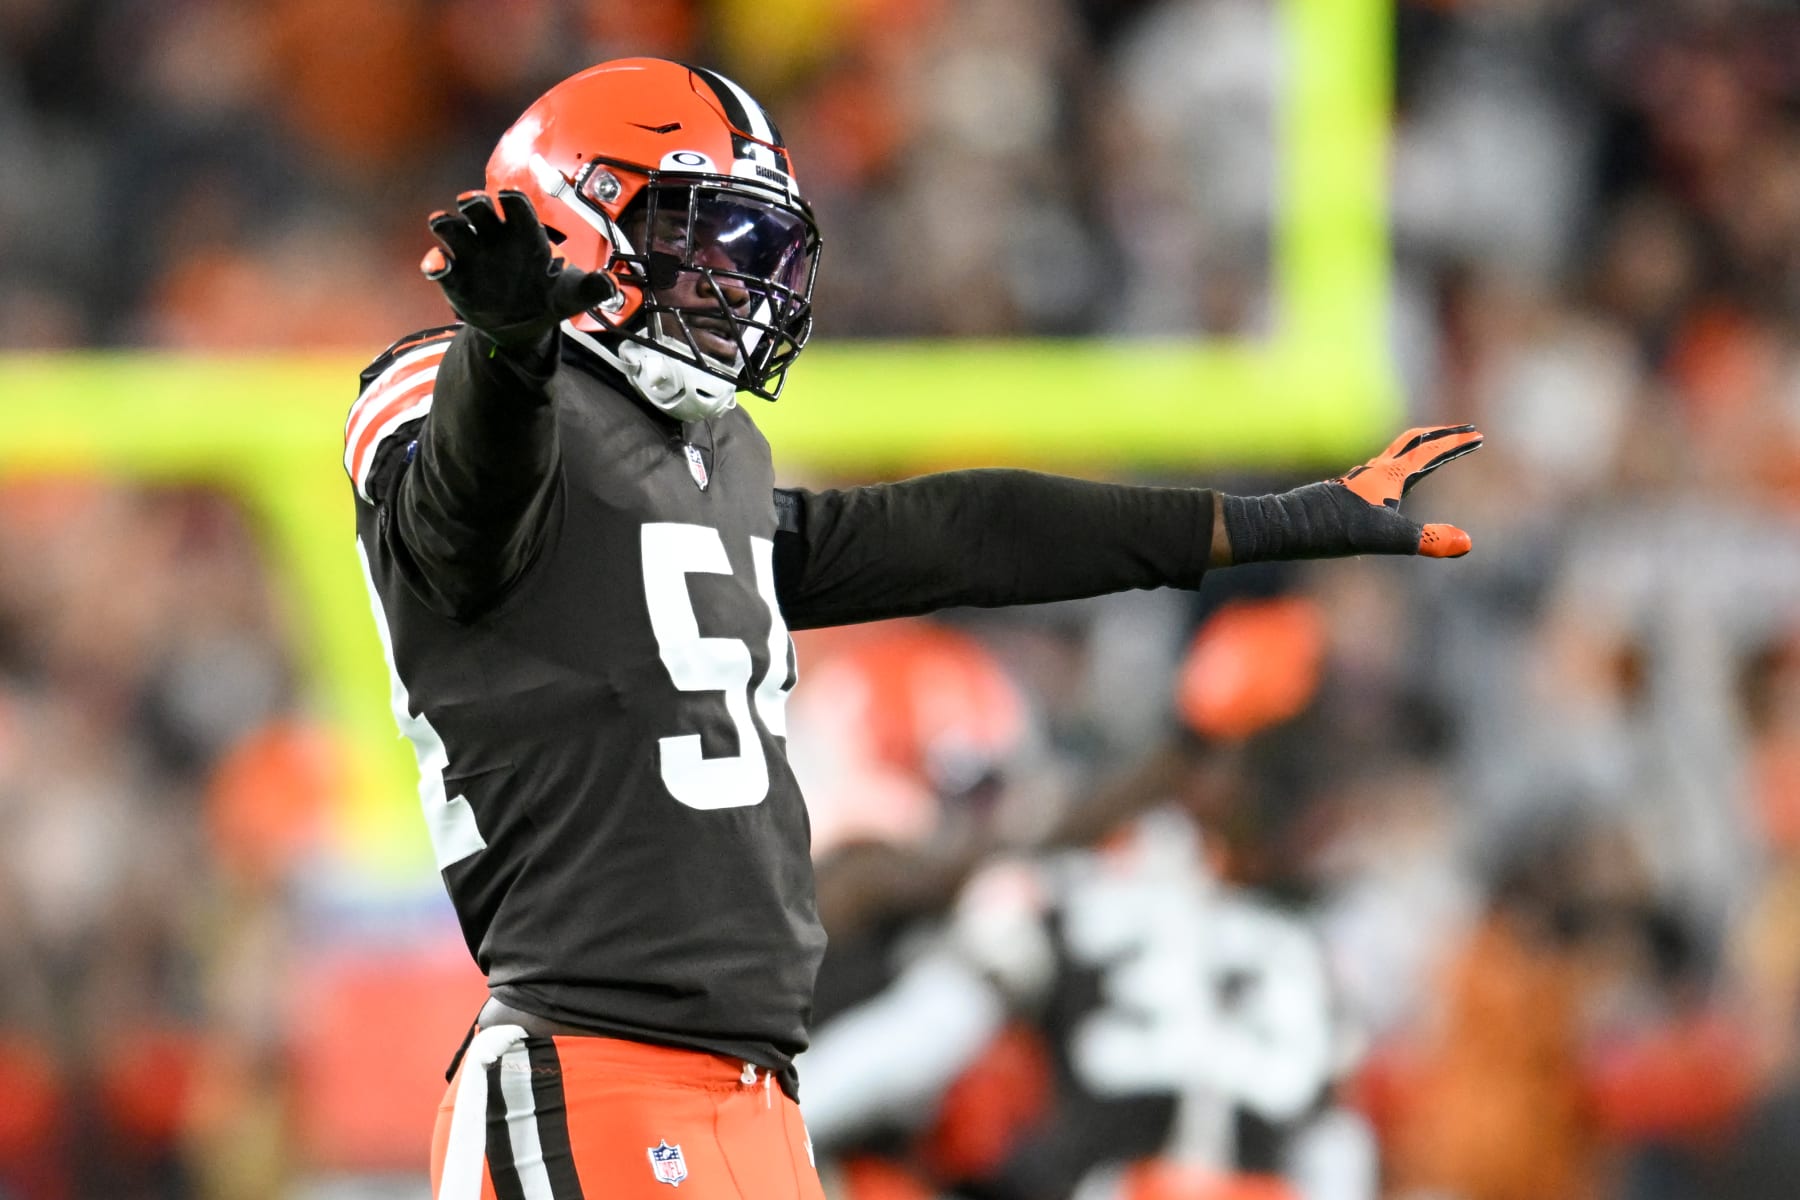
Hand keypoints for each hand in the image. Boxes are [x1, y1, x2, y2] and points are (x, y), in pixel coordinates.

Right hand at [421, 190, 616, 349]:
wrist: (526, 326)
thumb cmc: (549, 298)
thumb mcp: (573, 295)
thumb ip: (591, 288)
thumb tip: (611, 284)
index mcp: (524, 233)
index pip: (517, 206)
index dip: (511, 200)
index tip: (507, 198)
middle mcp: (495, 236)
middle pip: (479, 207)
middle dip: (474, 201)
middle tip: (472, 202)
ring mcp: (472, 254)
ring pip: (453, 228)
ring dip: (447, 223)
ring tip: (443, 222)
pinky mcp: (455, 277)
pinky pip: (440, 264)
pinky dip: (435, 262)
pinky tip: (438, 265)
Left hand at [1220, 423, 1483, 563]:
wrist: (1280, 526)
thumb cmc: (1329, 529)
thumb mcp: (1384, 538)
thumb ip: (1426, 539)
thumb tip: (1468, 543)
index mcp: (1388, 477)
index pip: (1430, 453)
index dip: (1456, 444)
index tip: (1479, 434)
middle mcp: (1372, 474)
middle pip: (1412, 445)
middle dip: (1440, 437)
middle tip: (1462, 430)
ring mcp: (1355, 483)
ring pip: (1391, 457)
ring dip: (1415, 450)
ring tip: (1428, 451)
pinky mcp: (1339, 495)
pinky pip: (1374, 474)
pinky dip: (1391, 470)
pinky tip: (1382, 486)